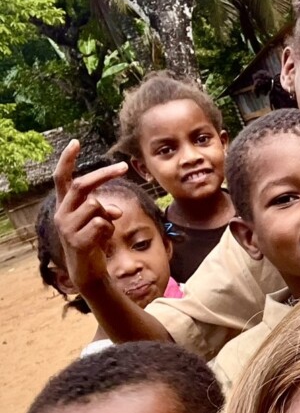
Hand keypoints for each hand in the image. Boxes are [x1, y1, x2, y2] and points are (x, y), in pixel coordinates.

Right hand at [52, 139, 128, 292]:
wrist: (88, 270)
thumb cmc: (93, 241)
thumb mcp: (99, 221)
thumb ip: (103, 210)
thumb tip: (115, 211)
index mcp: (65, 205)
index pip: (62, 178)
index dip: (67, 160)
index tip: (76, 142)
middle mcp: (62, 213)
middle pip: (82, 186)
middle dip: (104, 174)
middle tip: (123, 166)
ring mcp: (67, 227)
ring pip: (96, 206)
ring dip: (108, 216)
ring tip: (104, 231)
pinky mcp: (77, 241)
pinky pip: (102, 224)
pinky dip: (109, 229)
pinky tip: (102, 240)